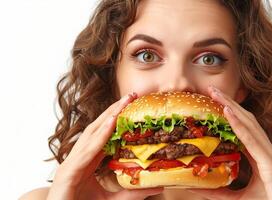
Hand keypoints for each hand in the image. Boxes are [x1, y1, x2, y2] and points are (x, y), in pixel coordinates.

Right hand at [47, 93, 162, 199]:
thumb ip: (133, 192)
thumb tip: (157, 186)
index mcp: (88, 161)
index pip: (104, 135)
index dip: (117, 120)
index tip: (132, 107)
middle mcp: (80, 157)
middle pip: (98, 128)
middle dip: (114, 110)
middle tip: (131, 95)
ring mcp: (72, 162)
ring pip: (92, 133)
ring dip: (109, 116)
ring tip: (124, 102)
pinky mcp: (68, 171)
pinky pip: (87, 149)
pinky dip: (100, 135)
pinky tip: (111, 123)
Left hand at [187, 86, 271, 199]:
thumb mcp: (236, 199)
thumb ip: (216, 192)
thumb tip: (190, 186)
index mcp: (260, 157)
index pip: (243, 129)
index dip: (229, 113)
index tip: (213, 102)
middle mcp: (267, 153)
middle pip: (246, 121)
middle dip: (229, 103)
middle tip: (211, 89)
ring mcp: (271, 157)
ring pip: (250, 126)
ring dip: (232, 107)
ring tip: (216, 94)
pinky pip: (253, 141)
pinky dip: (240, 126)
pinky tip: (228, 113)